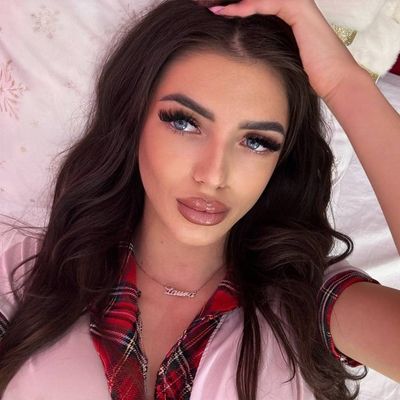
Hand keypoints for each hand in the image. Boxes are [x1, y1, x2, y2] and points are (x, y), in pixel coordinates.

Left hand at [208, 0, 364, 100]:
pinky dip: (249, 6)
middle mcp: (296, 5)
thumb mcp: (284, 59)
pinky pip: (270, 1)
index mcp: (292, 15)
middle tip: (212, 7)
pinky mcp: (299, 10)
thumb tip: (247, 55)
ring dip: (239, 2)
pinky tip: (233, 11)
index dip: (240, 7)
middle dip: (236, 1)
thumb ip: (269, 50)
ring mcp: (299, 5)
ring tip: (217, 9)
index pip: (260, 4)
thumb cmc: (312, 75)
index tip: (218, 14)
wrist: (335, 80)